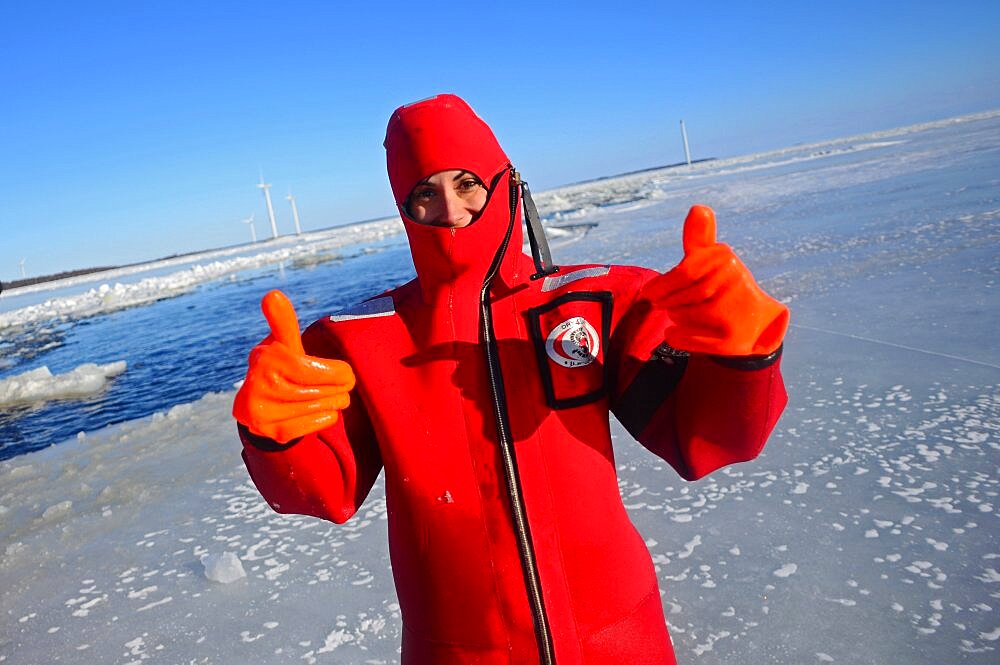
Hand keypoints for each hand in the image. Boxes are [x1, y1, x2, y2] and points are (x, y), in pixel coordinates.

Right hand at [232, 290, 355, 442]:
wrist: (260, 406)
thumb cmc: (282, 367)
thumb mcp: (283, 344)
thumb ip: (283, 322)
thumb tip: (272, 294)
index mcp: (265, 358)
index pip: (312, 370)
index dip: (336, 373)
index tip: (347, 374)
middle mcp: (258, 384)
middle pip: (316, 390)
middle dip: (337, 389)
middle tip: (346, 389)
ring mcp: (261, 411)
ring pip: (315, 408)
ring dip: (333, 404)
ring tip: (338, 399)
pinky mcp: (269, 432)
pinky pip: (309, 426)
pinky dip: (323, 419)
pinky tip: (326, 413)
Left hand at [641, 205, 788, 355]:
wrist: (758, 323)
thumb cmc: (724, 285)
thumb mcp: (712, 259)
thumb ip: (699, 237)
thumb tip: (698, 208)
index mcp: (724, 258)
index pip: (685, 272)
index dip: (663, 285)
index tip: (650, 293)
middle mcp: (733, 281)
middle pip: (682, 296)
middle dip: (669, 301)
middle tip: (663, 305)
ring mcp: (735, 311)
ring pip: (682, 316)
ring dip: (675, 316)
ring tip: (681, 313)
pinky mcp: (732, 339)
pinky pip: (687, 339)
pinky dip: (678, 337)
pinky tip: (678, 333)